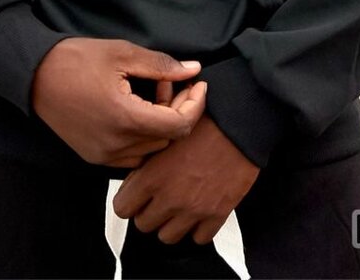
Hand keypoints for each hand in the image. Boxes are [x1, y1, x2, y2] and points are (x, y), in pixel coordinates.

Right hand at [31, 37, 206, 166]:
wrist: (34, 76)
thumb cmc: (76, 60)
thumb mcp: (122, 53)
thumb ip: (160, 66)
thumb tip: (193, 70)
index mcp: (125, 119)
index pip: (179, 126)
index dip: (195, 104)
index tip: (198, 83)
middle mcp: (116, 145)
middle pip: (168, 139)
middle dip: (177, 110)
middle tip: (168, 82)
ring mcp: (104, 156)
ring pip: (151, 149)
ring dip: (160, 124)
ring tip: (149, 93)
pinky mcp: (94, 158)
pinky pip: (132, 155)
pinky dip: (142, 136)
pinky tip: (134, 110)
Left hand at [112, 114, 259, 245]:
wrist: (238, 124)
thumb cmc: (204, 120)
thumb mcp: (164, 134)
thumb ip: (147, 160)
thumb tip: (136, 176)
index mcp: (153, 176)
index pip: (122, 208)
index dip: (128, 199)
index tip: (135, 193)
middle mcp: (170, 198)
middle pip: (143, 225)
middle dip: (148, 211)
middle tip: (157, 197)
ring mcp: (193, 210)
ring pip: (167, 237)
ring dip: (170, 223)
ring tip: (178, 204)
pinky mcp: (216, 215)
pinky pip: (198, 238)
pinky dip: (198, 228)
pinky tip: (199, 209)